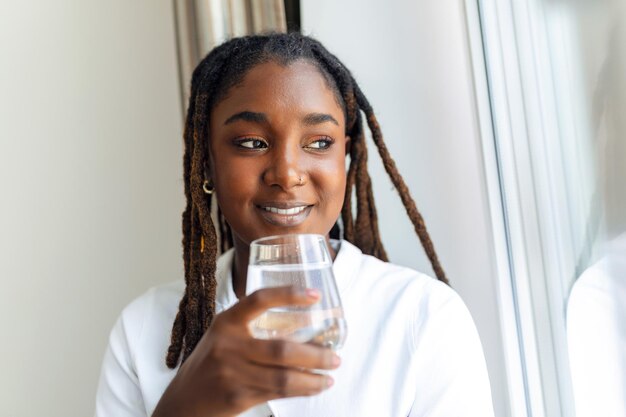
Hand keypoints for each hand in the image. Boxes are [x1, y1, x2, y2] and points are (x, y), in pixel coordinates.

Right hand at [152, 286, 340, 416]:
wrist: (182, 401)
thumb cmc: (212, 363)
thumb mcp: (223, 336)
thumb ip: (251, 327)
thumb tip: (304, 324)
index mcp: (226, 322)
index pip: (259, 300)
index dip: (288, 294)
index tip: (315, 295)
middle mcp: (228, 345)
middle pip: (282, 349)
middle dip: (316, 354)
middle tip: (336, 355)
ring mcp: (232, 372)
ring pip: (284, 376)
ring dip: (314, 377)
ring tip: (331, 374)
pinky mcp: (237, 397)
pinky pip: (278, 392)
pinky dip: (302, 389)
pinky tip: (315, 386)